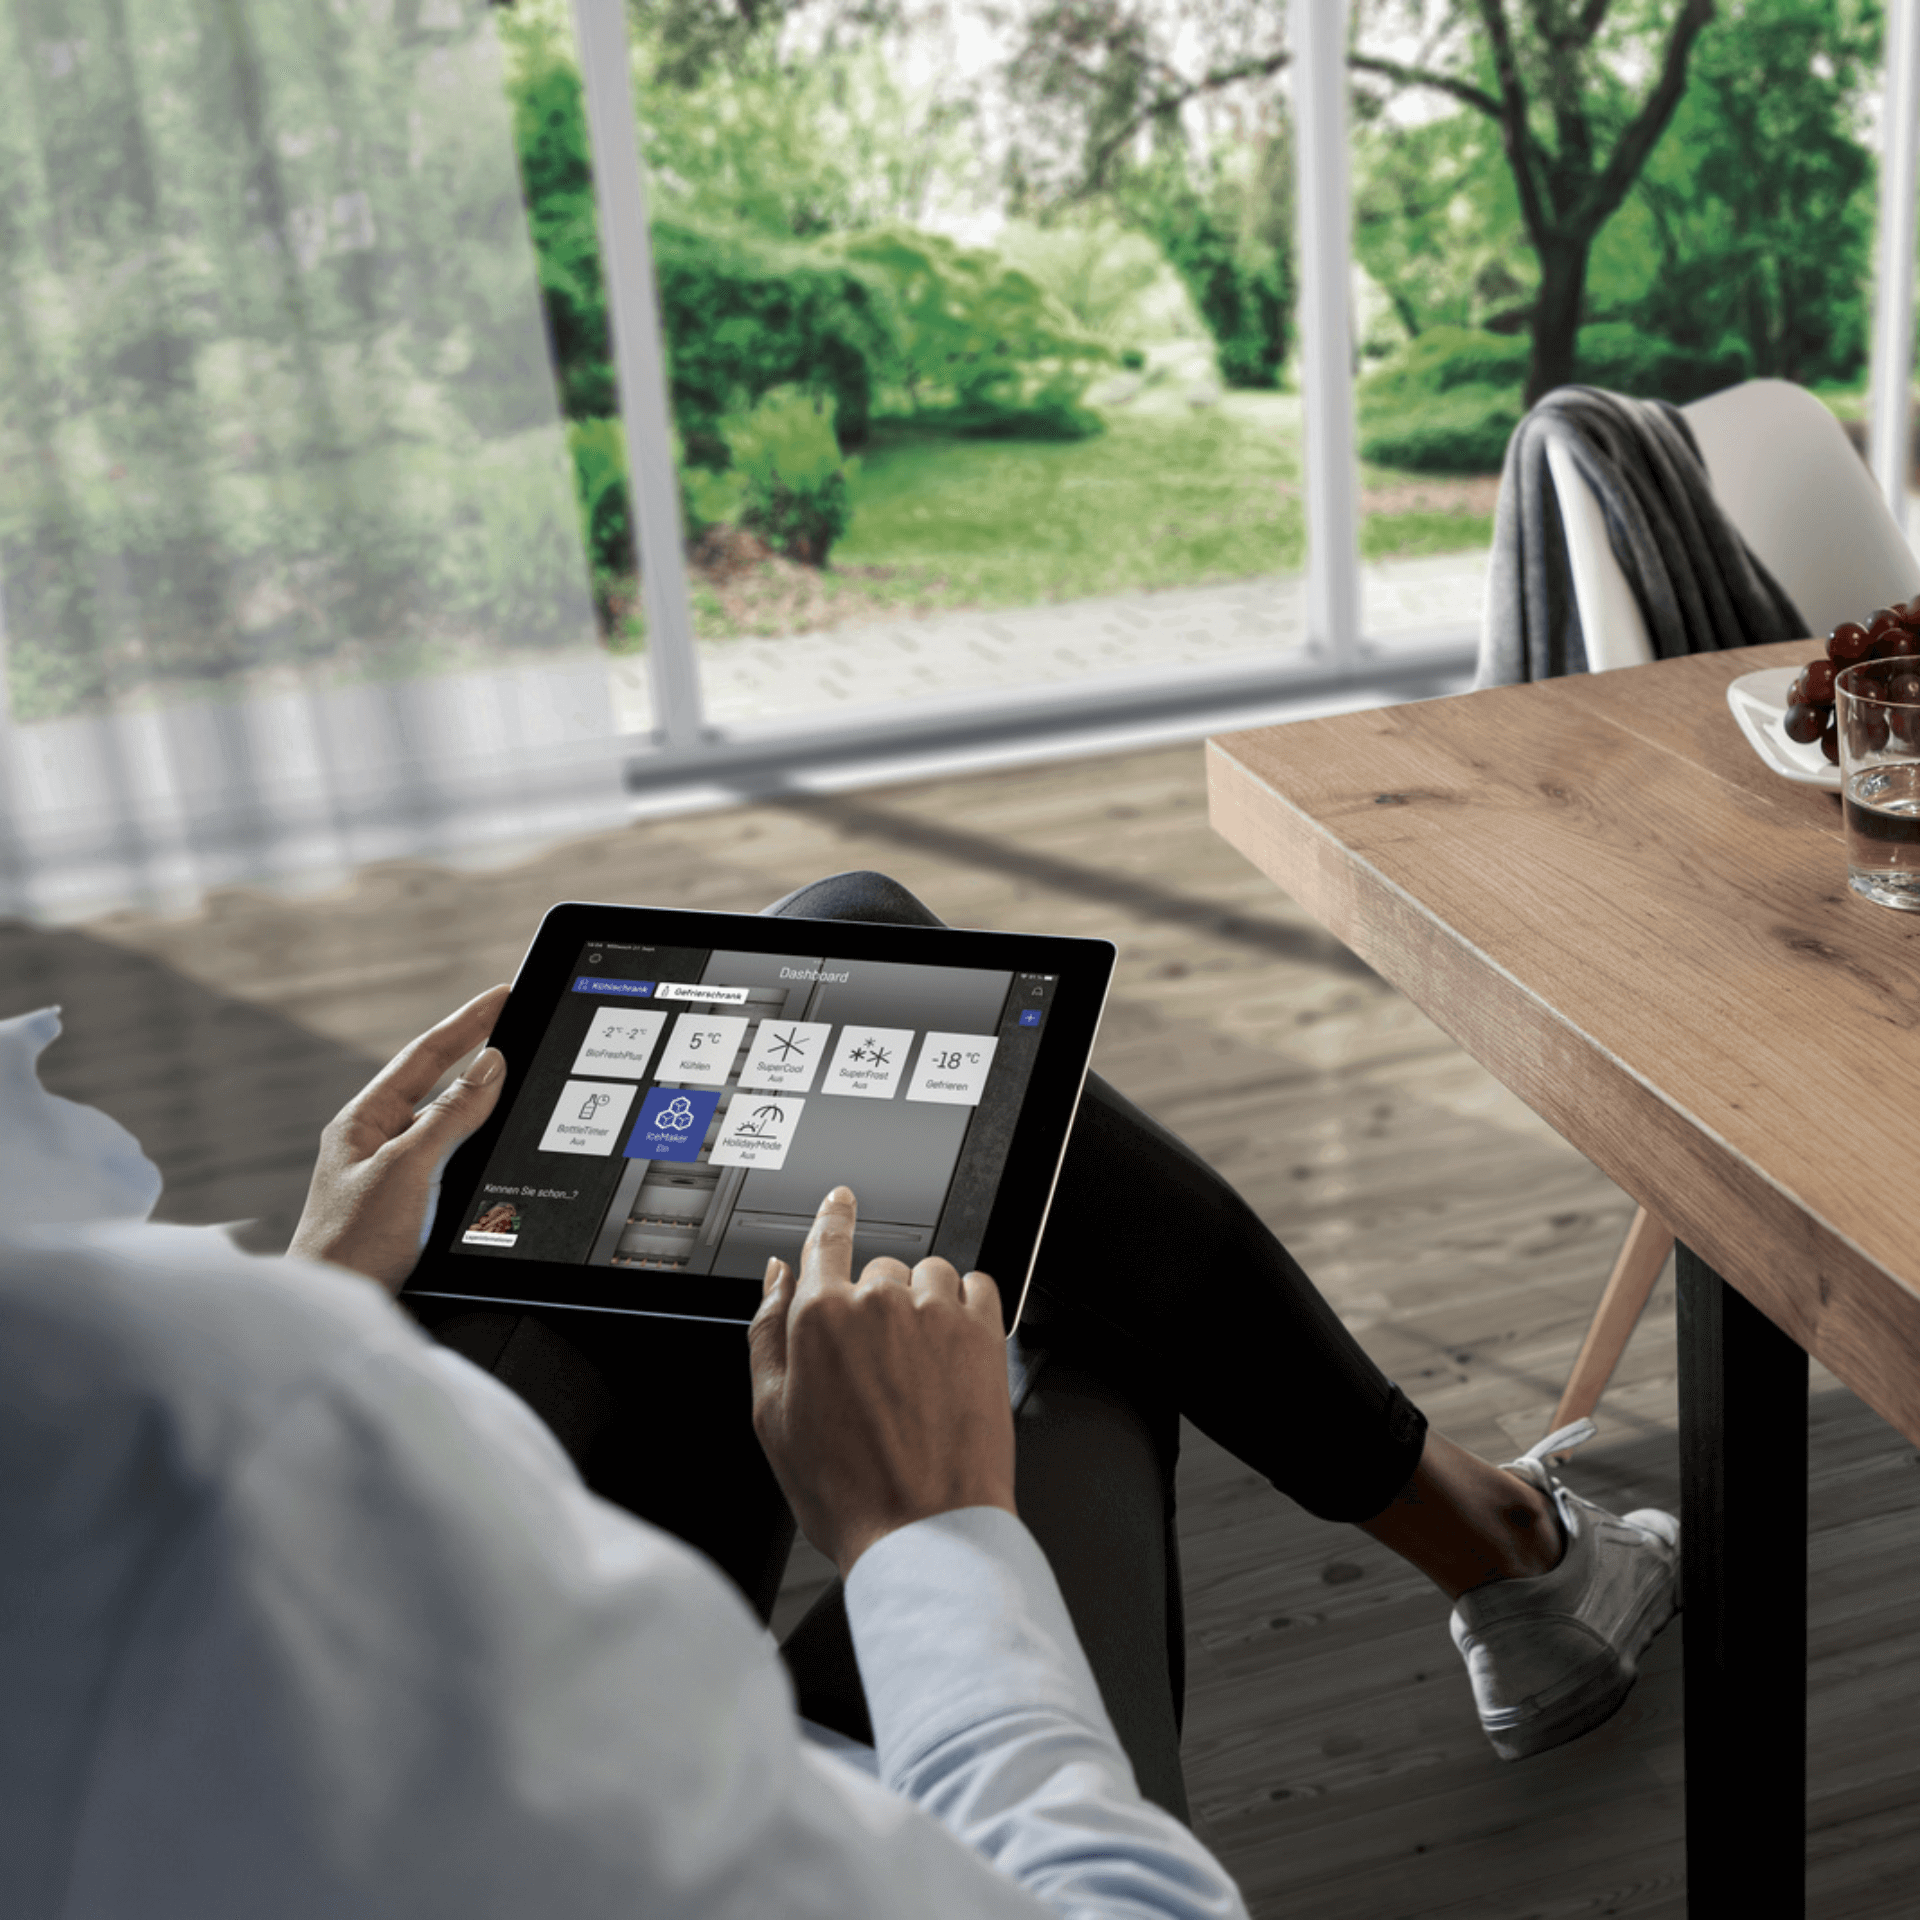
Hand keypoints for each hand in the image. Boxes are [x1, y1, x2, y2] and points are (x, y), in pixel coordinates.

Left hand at [289, 986, 509, 1291]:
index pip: (424, 1056)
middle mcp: (376, 1142)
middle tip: (517, 1020)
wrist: (335, 1311)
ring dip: (481, 1098)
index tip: (503, 995)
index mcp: (362, 1121)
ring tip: (519, 1070)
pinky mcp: (411, 1206)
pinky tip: (500, 1139)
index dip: (467, 1022)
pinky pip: (453, 1157)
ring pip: (447, 1122)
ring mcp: (393, 1174)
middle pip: (436, 1083)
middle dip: (476, 1050)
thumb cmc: (353, 1244)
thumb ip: (451, 1115)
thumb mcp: (408, 1168)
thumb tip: (490, 1065)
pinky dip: (480, 1140)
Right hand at [748, 1186, 1015, 1578]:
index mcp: (821, 1317)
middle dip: (877, 1305)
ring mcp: (937, 1313)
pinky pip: (977, 1286)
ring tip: (918, 1368)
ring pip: (929, 1274)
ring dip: (924, 1303)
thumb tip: (775, 1277)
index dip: (833, 1216)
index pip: (825, 1238)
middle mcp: (880, 1302)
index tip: (842, 1202)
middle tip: (877, 1368)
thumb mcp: (772, 1417)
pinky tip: (953, 1353)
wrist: (925, 1532)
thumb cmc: (848, 1490)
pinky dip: (966, 1308)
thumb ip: (767, 1332)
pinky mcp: (986, 1332)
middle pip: (878, 1269)